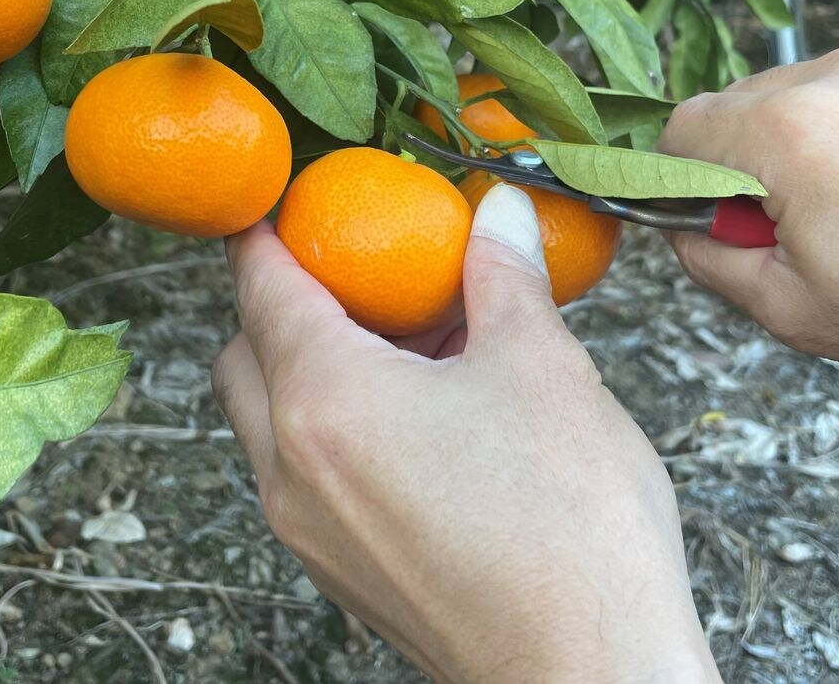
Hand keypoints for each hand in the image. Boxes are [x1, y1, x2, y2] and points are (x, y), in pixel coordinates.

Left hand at [212, 185, 720, 683]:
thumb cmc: (569, 521)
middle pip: (245, 354)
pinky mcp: (340, 570)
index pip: (261, 288)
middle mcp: (290, 468)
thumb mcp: (540, 365)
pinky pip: (302, 472)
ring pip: (268, 419)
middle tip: (354, 269)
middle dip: (280, 301)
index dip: (263, 234)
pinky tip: (421, 413)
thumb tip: (501, 211)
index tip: (274, 202)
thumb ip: (503, 275)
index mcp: (324, 400)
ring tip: (405, 340)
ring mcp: (308, 529)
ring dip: (309, 365)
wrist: (594, 675)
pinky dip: (331, 424)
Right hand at [657, 32, 838, 401]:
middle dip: (749, 155)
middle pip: (746, 100)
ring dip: (811, 132)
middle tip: (796, 220)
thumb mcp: (794, 311)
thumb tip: (680, 223)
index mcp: (796, 134)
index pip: (686, 126)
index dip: (681, 174)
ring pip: (810, 84)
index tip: (708, 210)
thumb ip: (708, 258)